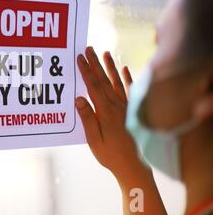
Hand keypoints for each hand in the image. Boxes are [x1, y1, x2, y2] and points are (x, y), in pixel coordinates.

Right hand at [76, 46, 147, 179]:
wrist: (134, 165)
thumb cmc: (111, 155)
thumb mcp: (94, 140)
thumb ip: (87, 118)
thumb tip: (78, 98)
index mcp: (105, 112)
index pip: (93, 86)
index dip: (86, 71)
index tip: (80, 58)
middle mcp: (117, 106)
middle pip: (104, 80)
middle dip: (95, 63)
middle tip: (89, 48)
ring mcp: (126, 107)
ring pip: (117, 82)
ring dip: (110, 67)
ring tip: (105, 53)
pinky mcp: (133, 111)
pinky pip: (130, 91)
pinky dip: (128, 79)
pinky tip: (125, 69)